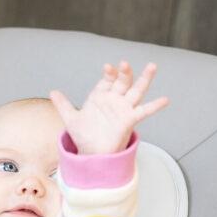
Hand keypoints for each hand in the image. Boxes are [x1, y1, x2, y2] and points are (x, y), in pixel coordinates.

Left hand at [49, 61, 168, 154]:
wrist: (91, 153)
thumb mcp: (71, 119)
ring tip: (152, 66)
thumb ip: (63, 105)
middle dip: (124, 73)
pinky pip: (143, 111)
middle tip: (125, 64)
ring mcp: (123, 109)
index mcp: (100, 97)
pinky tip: (164, 99)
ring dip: (144, 79)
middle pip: (123, 82)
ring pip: (136, 91)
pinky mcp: (129, 120)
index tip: (108, 67)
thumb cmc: (84, 135)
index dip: (109, 74)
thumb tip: (52, 92)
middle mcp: (114, 100)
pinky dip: (154, 106)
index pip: (107, 80)